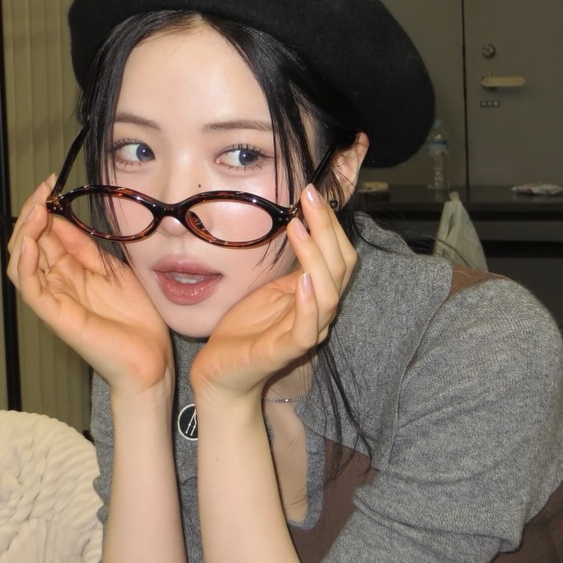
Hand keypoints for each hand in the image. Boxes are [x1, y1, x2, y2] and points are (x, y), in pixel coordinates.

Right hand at [7, 176, 172, 394]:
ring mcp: (54, 299)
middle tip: (42, 189)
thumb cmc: (137, 320)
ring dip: (24, 232)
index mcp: (71, 271)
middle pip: (28, 243)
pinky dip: (24, 264)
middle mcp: (57, 283)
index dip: (44, 207)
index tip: (51, 182)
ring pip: (21, 262)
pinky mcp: (55, 316)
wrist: (151, 359)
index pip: (46, 233)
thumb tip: (62, 218)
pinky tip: (30, 241)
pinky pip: (29, 288)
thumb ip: (85, 248)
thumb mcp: (113, 270)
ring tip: (35, 209)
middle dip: (32, 212)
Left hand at [190, 185, 356, 400]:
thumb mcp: (271, 286)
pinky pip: (306, 329)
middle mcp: (318, 313)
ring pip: (330, 294)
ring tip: (300, 227)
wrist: (220, 371)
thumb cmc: (246, 328)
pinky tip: (303, 280)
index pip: (340, 256)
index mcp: (317, 296)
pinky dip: (310, 304)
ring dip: (317, 256)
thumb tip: (301, 221)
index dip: (330, 224)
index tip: (311, 192)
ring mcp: (304, 334)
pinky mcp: (284, 352)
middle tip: (309, 197)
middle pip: (341, 268)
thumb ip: (293, 264)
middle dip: (327, 228)